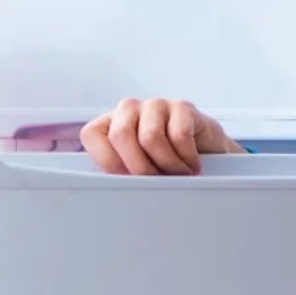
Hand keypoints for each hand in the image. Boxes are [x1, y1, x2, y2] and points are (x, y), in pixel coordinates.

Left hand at [80, 98, 241, 175]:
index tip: (128, 180)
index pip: (91, 134)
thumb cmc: (161, 166)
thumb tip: (111, 190)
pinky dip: (186, 158)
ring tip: (177, 176)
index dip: (109, 162)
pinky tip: (191, 166)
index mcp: (108, 124)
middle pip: (120, 135)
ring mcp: (155, 105)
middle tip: (155, 182)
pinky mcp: (182, 107)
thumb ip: (117, 175)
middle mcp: (128, 109)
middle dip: (138, 167)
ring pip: (151, 137)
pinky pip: (179, 135)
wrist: (204, 155)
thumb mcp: (133, 172)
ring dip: (166, 165)